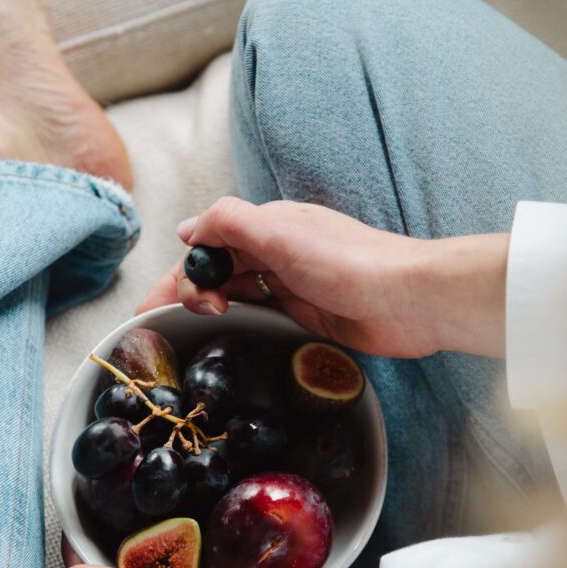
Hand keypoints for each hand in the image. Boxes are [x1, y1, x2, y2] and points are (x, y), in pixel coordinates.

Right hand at [138, 197, 509, 358]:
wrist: (410, 300)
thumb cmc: (351, 264)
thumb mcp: (280, 234)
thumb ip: (230, 224)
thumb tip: (187, 230)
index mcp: (267, 226)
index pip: (206, 246)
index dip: (179, 276)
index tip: (157, 310)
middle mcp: (276, 253)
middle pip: (217, 272)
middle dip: (185, 296)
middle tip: (165, 330)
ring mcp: (292, 286)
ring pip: (238, 295)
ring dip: (210, 312)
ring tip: (189, 340)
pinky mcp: (309, 316)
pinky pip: (264, 318)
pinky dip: (241, 326)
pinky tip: (231, 343)